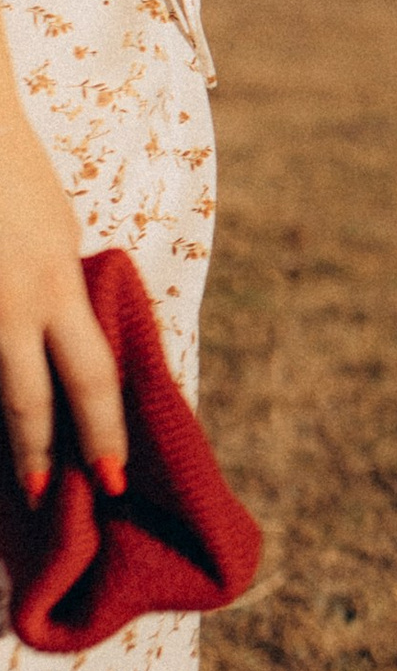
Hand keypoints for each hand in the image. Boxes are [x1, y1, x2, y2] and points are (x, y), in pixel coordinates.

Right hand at [0, 107, 126, 501]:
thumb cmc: (13, 173)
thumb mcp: (56, 231)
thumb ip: (57, 287)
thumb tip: (59, 332)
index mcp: (57, 286)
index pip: (91, 377)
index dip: (102, 432)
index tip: (112, 476)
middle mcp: (13, 304)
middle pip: (30, 399)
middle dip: (43, 454)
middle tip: (53, 497)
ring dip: (6, 432)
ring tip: (18, 472)